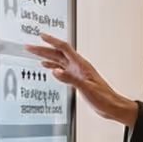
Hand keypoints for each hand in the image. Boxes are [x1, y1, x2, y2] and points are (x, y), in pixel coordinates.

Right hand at [24, 33, 138, 125]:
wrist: (112, 106)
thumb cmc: (103, 97)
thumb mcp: (86, 88)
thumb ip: (70, 79)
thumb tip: (55, 71)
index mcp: (81, 65)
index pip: (64, 48)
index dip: (52, 41)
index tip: (41, 36)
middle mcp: (79, 66)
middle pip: (58, 53)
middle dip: (43, 49)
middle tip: (30, 46)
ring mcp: (78, 73)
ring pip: (59, 60)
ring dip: (46, 56)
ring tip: (35, 53)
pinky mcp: (77, 79)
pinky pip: (62, 69)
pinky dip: (53, 66)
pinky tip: (48, 67)